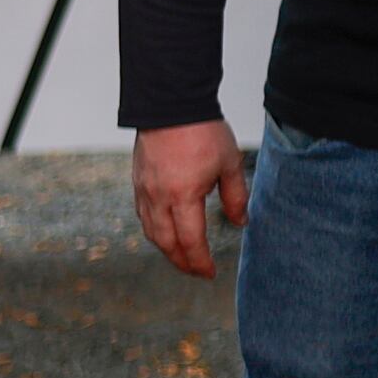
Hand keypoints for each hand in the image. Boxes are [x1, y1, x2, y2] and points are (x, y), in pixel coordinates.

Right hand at [131, 118, 249, 280]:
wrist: (171, 104)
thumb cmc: (202, 131)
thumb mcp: (229, 164)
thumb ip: (235, 196)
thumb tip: (239, 221)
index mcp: (183, 196)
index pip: (191, 241)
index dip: (200, 261)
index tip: (210, 272)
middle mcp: (159, 198)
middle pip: (166, 243)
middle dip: (182, 262)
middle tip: (196, 272)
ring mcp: (145, 190)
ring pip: (151, 232)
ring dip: (166, 249)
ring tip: (181, 257)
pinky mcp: (138, 181)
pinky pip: (143, 215)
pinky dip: (154, 230)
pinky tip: (165, 231)